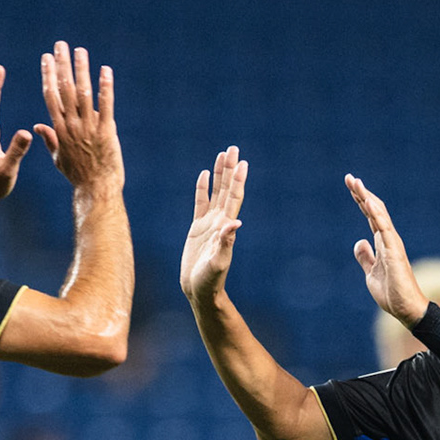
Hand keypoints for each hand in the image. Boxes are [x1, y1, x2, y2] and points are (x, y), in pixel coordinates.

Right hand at [34, 41, 122, 194]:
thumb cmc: (78, 175)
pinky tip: (105, 70)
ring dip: (81, 70)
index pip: (50, 96)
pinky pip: (106, 106)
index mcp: (60, 129)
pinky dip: (105, 87)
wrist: (95, 189)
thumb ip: (49, 139)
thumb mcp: (58, 158)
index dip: (48, 75)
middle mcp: (72, 125)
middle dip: (62, 65)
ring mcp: (89, 128)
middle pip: (64, 89)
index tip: (46, 58)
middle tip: (61, 45)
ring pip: (83, 93)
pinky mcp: (106, 132)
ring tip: (80, 51)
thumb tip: (38, 126)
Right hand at [179, 146, 247, 302]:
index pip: (234, 198)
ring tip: (221, 154)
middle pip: (227, 189)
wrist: (200, 291)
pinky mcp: (197, 228)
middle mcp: (220, 222)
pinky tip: (203, 175)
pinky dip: (202, 188)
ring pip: (215, 192)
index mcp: (226, 227)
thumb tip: (235, 224)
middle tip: (233, 148)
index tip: (242, 163)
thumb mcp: (218, 263)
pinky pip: (200, 203)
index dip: (238, 180)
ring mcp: (209, 224)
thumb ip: (226, 244)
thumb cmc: (210, 281)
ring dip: (219, 174)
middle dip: (230, 169)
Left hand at [346, 175, 427, 325]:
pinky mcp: (394, 252)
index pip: (370, 216)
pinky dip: (377, 214)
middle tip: (349, 177)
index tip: (351, 186)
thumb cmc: (392, 293)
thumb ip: (365, 257)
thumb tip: (359, 242)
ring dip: (367, 198)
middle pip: (374, 210)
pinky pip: (385, 229)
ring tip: (356, 183)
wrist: (406, 309)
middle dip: (361, 193)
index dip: (360, 201)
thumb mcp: (370, 273)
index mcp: (383, 243)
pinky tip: (368, 202)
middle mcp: (389, 239)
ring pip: (379, 214)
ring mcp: (392, 244)